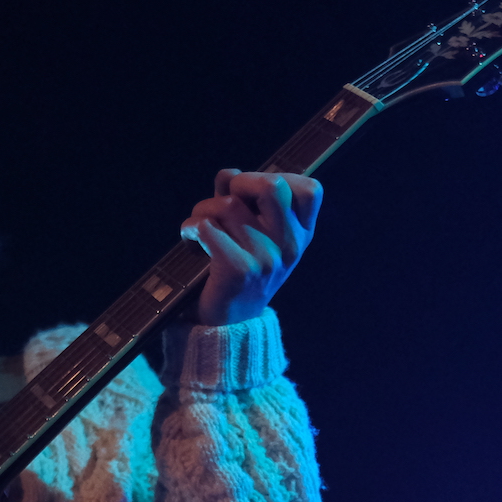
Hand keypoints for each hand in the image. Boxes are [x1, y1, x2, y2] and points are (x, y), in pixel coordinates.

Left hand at [180, 170, 321, 325]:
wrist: (230, 326)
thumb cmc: (241, 270)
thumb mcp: (258, 235)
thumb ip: (248, 201)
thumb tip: (229, 175)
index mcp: (302, 236)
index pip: (311, 190)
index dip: (279, 179)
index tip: (254, 198)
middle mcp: (289, 246)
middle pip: (271, 186)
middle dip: (239, 184)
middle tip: (225, 202)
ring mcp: (267, 259)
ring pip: (228, 204)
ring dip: (203, 209)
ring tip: (200, 227)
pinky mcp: (239, 270)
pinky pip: (206, 227)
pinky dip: (190, 228)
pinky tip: (190, 240)